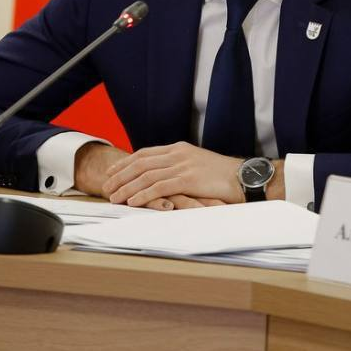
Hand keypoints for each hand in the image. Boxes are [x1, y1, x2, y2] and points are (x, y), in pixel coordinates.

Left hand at [75, 143, 224, 209]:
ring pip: (146, 175)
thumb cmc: (224, 176)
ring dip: (127, 187)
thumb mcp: (199, 165)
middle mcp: (178, 154)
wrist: (244, 177)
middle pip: (141, 162)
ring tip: (114, 196)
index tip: (113, 171)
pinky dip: (142, 194)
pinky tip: (132, 201)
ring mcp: (182, 165)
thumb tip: (165, 176)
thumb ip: (181, 167)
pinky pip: (159, 187)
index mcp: (180, 149)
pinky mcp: (187, 179)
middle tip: (106, 185)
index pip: (145, 153)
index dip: (126, 162)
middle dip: (121, 175)